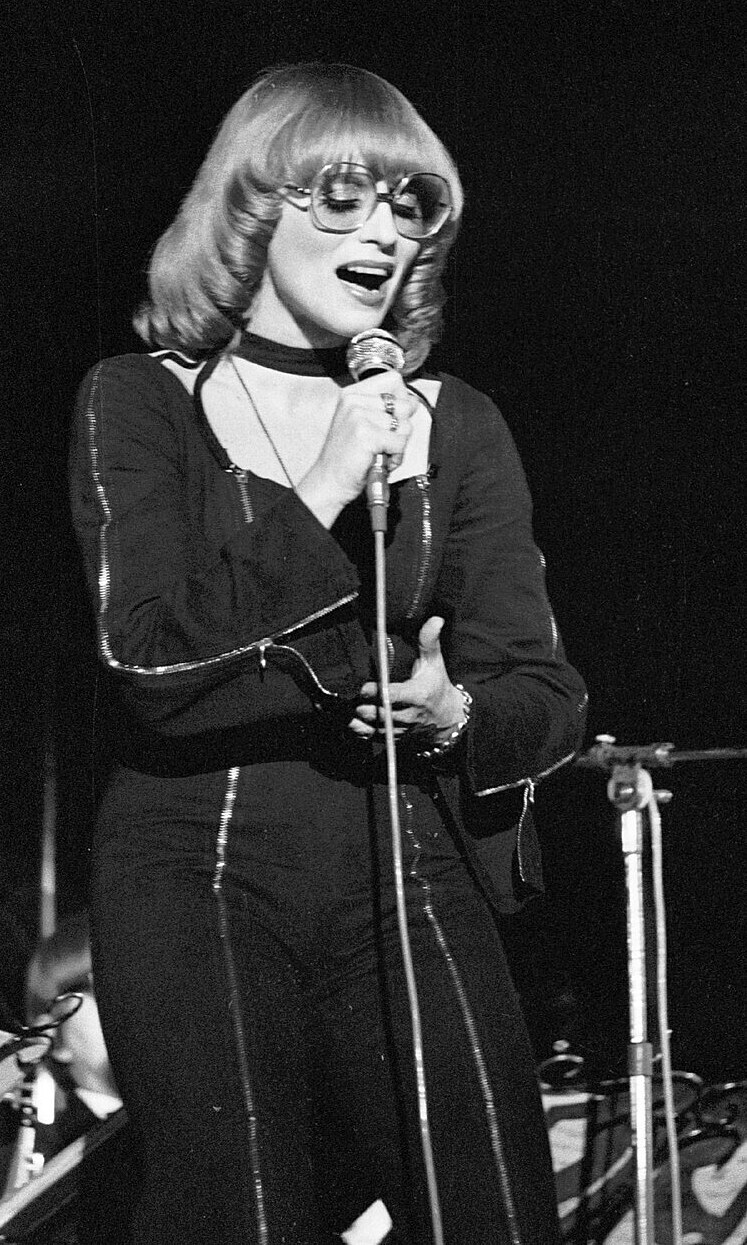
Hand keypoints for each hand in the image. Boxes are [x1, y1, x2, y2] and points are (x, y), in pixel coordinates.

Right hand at [296, 373, 416, 527]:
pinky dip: (395, 457)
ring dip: (398, 446)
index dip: (402, 400)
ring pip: (404, 426)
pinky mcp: (366, 435)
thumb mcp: (359, 424)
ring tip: (380, 453)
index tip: (392, 418)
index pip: (394, 380)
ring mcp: (359, 416)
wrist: (328, 482)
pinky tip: (379, 461)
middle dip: (401, 427)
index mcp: (352, 394)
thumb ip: (383, 410)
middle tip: (384, 442)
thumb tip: (412, 402)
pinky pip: (400, 442)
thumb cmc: (345, 458)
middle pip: (404, 404)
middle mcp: (354, 401)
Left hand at [349, 616, 465, 739]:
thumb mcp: (435, 662)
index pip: (395, 696)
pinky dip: (363, 733)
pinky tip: (352, 725)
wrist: (449, 718)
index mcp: (417, 695)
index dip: (378, 693)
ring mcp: (402, 728)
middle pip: (383, 715)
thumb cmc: (437, 686)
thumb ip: (429, 641)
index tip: (364, 688)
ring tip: (347, 713)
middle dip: (366, 709)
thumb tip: (435, 619)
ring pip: (378, 728)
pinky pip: (377, 738)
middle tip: (352, 701)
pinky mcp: (396, 736)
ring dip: (361, 722)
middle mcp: (409, 714)